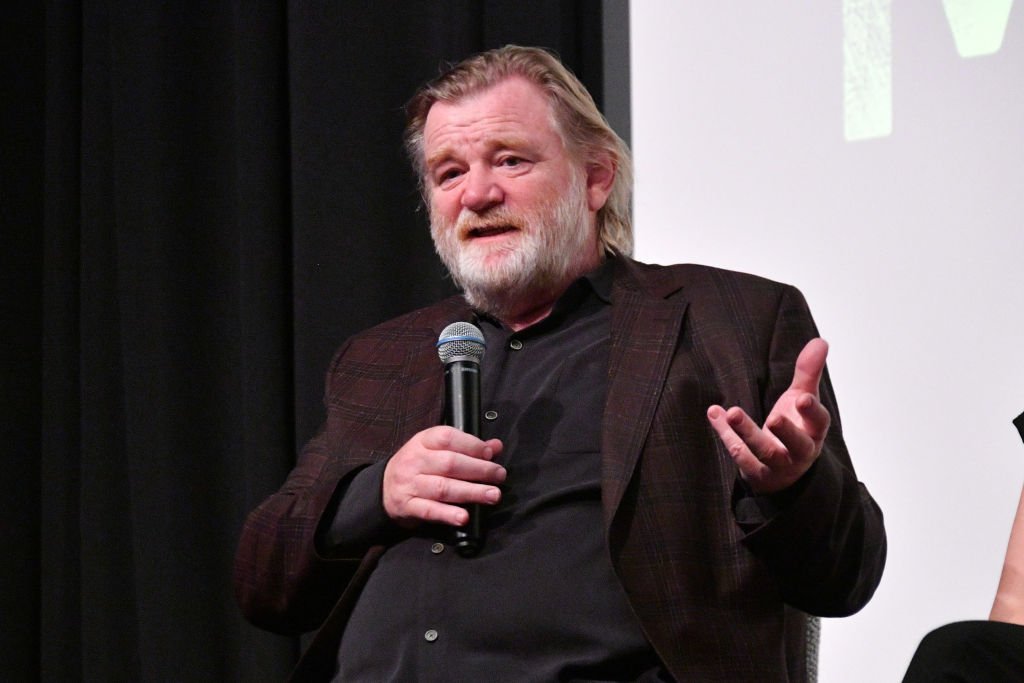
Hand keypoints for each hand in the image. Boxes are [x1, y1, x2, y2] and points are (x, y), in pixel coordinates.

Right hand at [382, 426, 505, 527]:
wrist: (383, 488)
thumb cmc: (418, 467)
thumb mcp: (437, 450)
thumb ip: (467, 447)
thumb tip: (495, 446)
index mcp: (422, 441)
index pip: (447, 437)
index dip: (471, 445)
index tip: (490, 454)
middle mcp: (414, 461)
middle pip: (449, 463)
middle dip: (479, 470)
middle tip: (499, 476)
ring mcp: (409, 484)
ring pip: (442, 488)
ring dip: (471, 492)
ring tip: (492, 495)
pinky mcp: (407, 506)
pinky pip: (429, 510)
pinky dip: (448, 514)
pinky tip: (464, 517)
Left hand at [706, 338, 830, 493]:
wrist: (782, 471)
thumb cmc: (795, 429)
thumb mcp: (802, 399)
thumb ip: (808, 373)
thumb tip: (820, 341)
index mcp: (813, 432)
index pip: (818, 423)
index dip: (812, 412)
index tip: (802, 397)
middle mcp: (798, 452)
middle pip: (796, 445)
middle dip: (786, 432)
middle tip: (774, 418)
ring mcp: (776, 466)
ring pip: (763, 452)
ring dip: (747, 433)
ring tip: (734, 412)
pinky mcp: (755, 472)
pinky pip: (738, 453)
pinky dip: (725, 433)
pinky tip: (715, 413)